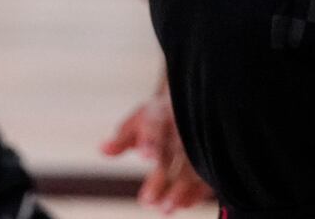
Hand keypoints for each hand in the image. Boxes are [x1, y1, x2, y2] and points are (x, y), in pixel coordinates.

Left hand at [102, 85, 213, 212]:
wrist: (186, 106)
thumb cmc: (157, 117)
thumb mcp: (137, 122)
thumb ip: (122, 138)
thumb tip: (103, 150)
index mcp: (161, 113)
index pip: (155, 126)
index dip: (151, 141)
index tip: (145, 157)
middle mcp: (182, 126)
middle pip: (174, 151)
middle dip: (163, 177)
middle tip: (148, 202)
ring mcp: (199, 141)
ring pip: (193, 166)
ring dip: (181, 189)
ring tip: (165, 209)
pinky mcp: (211, 156)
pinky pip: (207, 174)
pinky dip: (198, 191)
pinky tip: (185, 204)